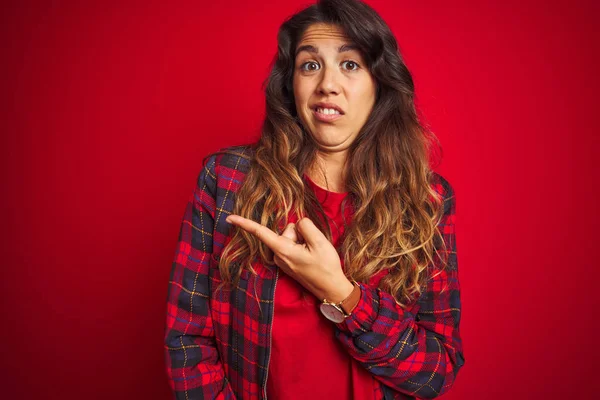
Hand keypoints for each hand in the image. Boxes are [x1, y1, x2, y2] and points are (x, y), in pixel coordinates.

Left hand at [225, 215, 353, 301]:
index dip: (245, 223)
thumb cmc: (326, 267)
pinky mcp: (287, 262)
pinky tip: (310, 257)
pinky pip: (292, 245)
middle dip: (299, 233)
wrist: (331, 289)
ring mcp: (282, 260)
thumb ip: (305, 226)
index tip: (229, 218)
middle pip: (286, 230)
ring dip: (302, 241)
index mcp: (283, 250)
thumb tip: (296, 224)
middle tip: (313, 248)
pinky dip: (301, 246)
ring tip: (313, 254)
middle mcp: (278, 256)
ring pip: (291, 237)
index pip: (260, 233)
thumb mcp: (320, 242)